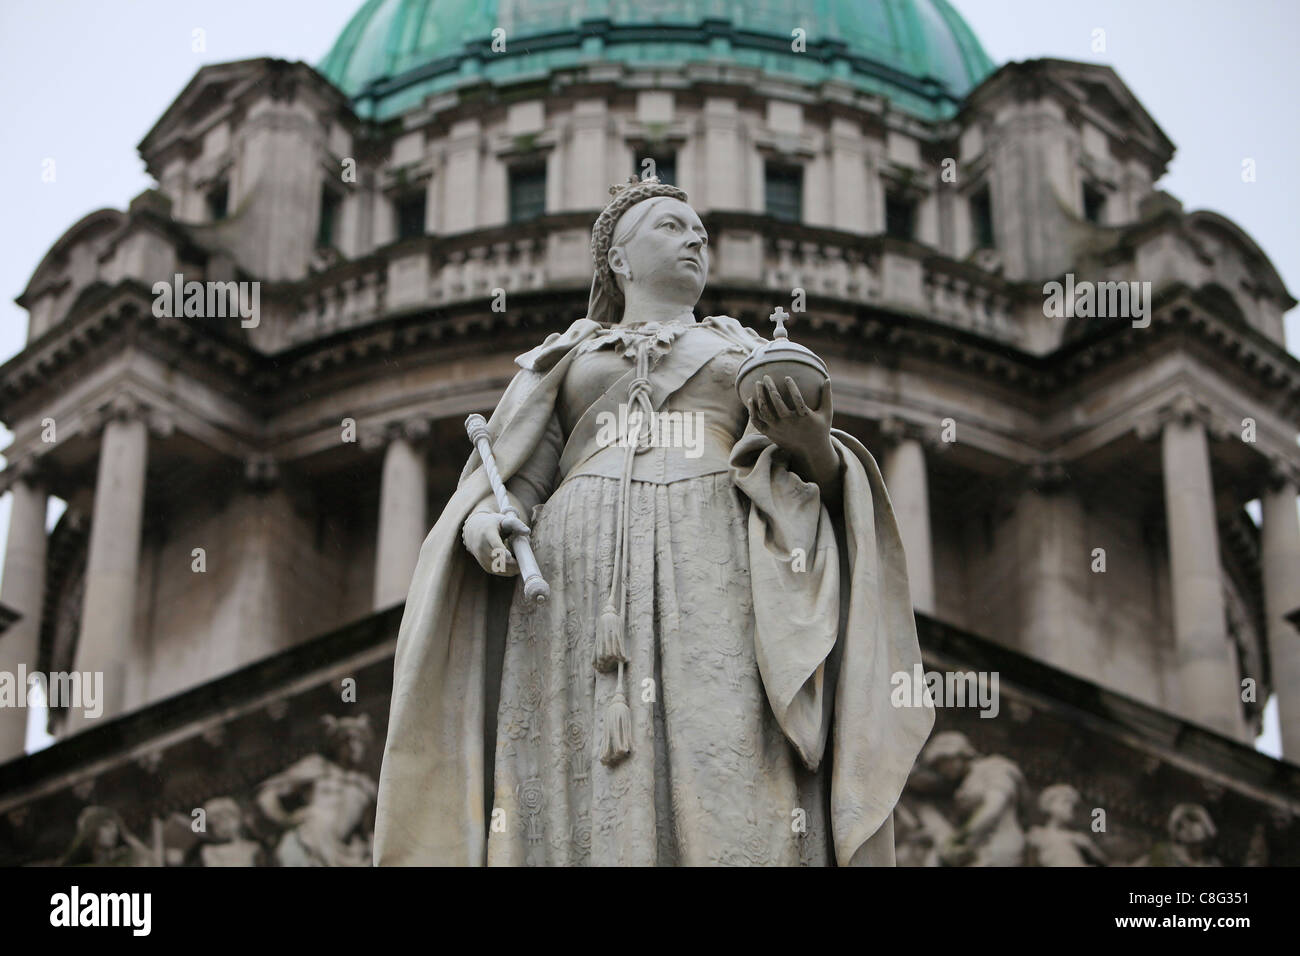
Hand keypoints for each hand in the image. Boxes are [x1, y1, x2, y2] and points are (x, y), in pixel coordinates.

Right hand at [462, 511, 529, 575]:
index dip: (501, 551)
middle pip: (498, 559)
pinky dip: (507, 570)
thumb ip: (516, 524)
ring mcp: (482, 557)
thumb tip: (527, 532)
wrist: (472, 531)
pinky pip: (497, 571)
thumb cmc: (492, 524)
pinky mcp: (484, 565)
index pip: (494, 543)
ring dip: (511, 568)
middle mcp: (482, 547)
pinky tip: (514, 566)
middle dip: (513, 563)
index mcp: (487, 533)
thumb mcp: (502, 520)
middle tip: (525, 561)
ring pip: (498, 568)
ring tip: (520, 562)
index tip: (509, 556)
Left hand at [746, 376, 838, 492]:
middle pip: (777, 403)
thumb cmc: (820, 428)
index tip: (787, 377)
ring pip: (765, 411)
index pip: (797, 399)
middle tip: (766, 376)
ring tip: (758, 384)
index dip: (792, 387)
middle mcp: (790, 423)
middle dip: (770, 387)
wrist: (811, 450)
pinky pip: (757, 422)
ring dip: (760, 396)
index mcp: (804, 417)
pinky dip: (753, 411)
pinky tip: (751, 399)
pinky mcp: (771, 434)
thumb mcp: (827, 413)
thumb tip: (828, 378)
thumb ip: (827, 396)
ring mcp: (779, 429)